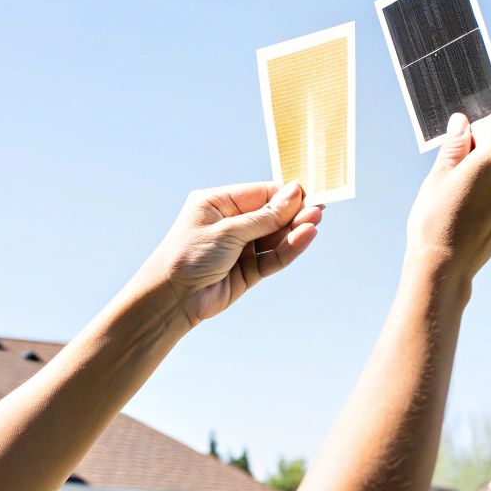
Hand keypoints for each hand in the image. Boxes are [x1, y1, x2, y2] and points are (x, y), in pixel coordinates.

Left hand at [146, 180, 322, 326]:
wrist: (172, 298)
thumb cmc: (188, 255)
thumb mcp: (228, 230)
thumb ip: (264, 216)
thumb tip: (295, 193)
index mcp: (219, 204)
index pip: (261, 194)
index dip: (285, 194)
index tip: (308, 194)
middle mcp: (231, 224)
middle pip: (271, 216)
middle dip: (294, 213)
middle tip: (319, 210)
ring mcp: (241, 248)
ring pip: (275, 237)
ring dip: (295, 231)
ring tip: (315, 222)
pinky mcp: (248, 271)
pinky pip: (273, 257)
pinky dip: (290, 248)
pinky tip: (305, 237)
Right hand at [405, 114, 490, 284]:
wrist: (445, 267)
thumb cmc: (436, 220)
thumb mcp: (439, 174)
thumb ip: (456, 144)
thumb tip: (462, 122)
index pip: (489, 123)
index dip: (470, 129)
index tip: (456, 142)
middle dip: (479, 152)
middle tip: (453, 176)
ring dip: (487, 172)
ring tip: (462, 196)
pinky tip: (473, 209)